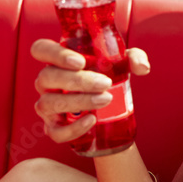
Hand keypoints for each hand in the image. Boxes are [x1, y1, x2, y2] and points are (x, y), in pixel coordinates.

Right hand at [31, 39, 149, 142]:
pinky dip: (72, 128)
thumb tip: (142, 67)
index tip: (80, 61)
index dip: (54, 54)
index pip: (40, 49)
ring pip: (48, 103)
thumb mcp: (123, 62)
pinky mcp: (54, 127)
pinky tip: (92, 120)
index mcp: (59, 60)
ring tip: (105, 100)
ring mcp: (47, 105)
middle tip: (105, 83)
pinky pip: (55, 131)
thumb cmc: (110, 76)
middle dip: (77, 81)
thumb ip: (134, 58)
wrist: (111, 106)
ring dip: (78, 101)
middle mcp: (47, 81)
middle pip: (47, 77)